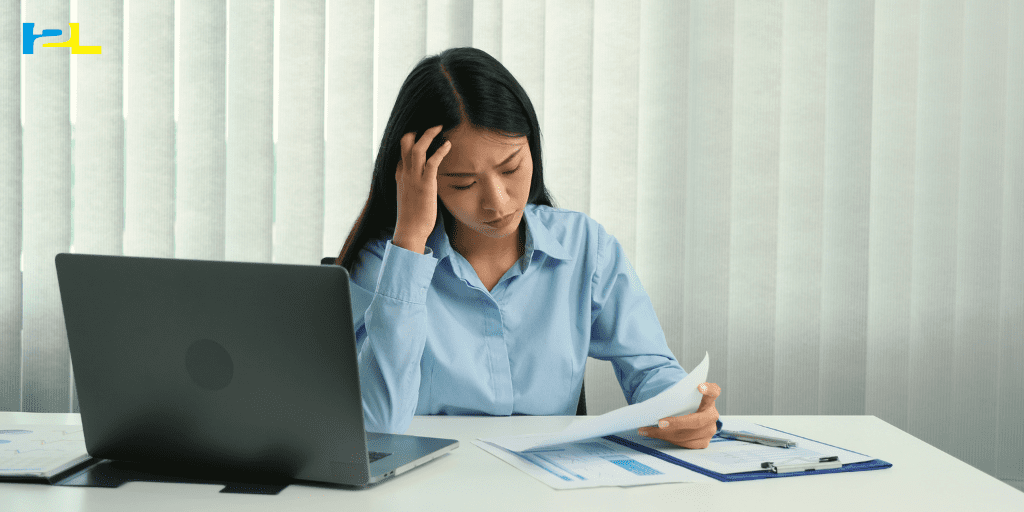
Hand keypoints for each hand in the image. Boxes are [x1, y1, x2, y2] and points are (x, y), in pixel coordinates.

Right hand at [393, 125, 451, 252]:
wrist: (409, 231)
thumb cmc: (412, 216)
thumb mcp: (408, 195)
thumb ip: (413, 184)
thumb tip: (423, 180)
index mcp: (400, 175)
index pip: (402, 151)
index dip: (411, 140)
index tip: (421, 132)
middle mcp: (404, 173)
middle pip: (405, 143)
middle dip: (416, 131)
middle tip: (431, 125)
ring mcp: (413, 178)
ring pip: (418, 148)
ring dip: (428, 135)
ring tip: (439, 127)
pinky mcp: (425, 184)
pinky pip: (432, 162)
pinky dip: (440, 151)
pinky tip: (448, 145)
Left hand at [637, 382, 720, 448]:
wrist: (688, 415)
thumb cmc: (683, 404)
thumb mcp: (681, 398)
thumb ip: (675, 398)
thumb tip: (656, 403)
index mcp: (708, 400)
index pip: (713, 392)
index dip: (708, 390)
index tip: (699, 387)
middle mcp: (712, 415)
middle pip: (698, 420)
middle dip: (677, 423)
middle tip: (660, 423)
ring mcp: (710, 430)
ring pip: (688, 435)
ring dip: (666, 433)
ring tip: (648, 429)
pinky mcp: (703, 442)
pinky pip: (684, 443)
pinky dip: (666, 438)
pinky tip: (653, 433)